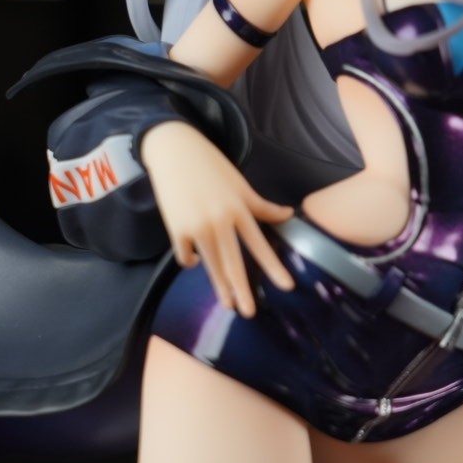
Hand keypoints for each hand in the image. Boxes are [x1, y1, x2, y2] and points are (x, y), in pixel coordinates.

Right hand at [141, 121, 293, 316]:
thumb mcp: (240, 184)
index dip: (273, 266)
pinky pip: (186, 254)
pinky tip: (194, 263)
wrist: (174, 150)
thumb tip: (289, 215)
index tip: (286, 286)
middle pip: (234, 262)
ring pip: (211, 263)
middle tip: (250, 312)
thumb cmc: (211, 167)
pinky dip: (190, 261)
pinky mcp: (175, 228)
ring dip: (220, 285)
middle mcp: (220, 220)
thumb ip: (262, 205)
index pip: (260, 244)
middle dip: (242, 289)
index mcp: (239, 209)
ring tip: (227, 304)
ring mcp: (196, 226)